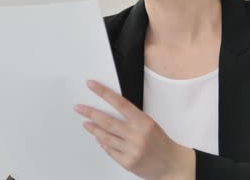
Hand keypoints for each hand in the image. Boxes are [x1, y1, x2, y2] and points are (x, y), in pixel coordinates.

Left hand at [74, 80, 194, 179]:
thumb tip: (111, 111)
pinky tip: (98, 137)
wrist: (171, 165)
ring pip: (105, 136)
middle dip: (90, 113)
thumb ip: (132, 119)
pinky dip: (102, 143)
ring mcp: (131, 150)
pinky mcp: (127, 162)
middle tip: (79, 108)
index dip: (104, 93)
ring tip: (86, 122)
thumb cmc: (161, 143)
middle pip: (107, 121)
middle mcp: (136, 136)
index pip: (120, 103)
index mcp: (144, 123)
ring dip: (93, 128)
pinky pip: (109, 150)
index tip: (92, 85)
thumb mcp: (150, 125)